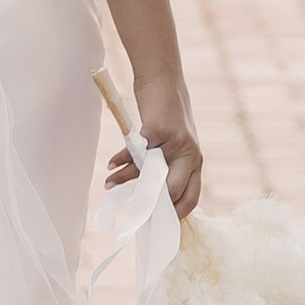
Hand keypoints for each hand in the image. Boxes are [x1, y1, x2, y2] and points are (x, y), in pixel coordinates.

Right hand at [107, 73, 201, 216]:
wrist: (164, 80)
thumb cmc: (165, 117)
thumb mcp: (170, 146)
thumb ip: (163, 169)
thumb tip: (144, 198)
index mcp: (195, 162)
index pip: (190, 198)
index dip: (174, 214)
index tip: (155, 224)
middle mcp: (190, 154)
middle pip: (172, 191)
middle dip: (150, 205)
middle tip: (133, 212)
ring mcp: (176, 142)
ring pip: (150, 172)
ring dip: (126, 180)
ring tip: (109, 185)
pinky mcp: (158, 129)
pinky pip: (136, 152)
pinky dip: (121, 159)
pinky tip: (111, 164)